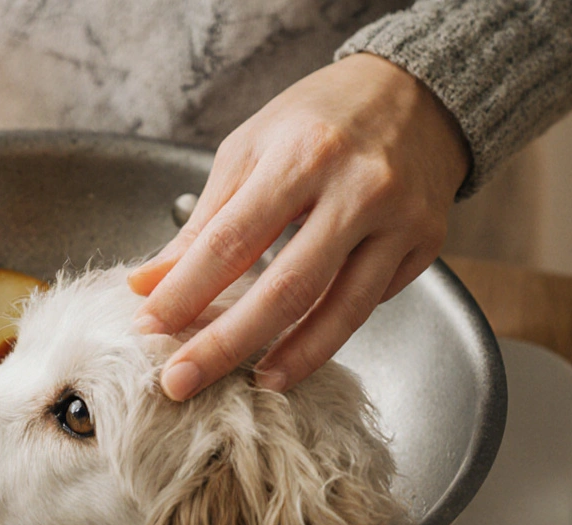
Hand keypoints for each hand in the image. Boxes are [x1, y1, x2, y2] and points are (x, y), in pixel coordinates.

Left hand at [128, 53, 469, 400]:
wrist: (415, 92)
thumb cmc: (318, 119)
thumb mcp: (249, 150)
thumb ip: (203, 223)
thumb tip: (146, 284)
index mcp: (301, 155)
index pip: (230, 241)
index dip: (185, 291)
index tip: (149, 328)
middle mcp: (357, 188)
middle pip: (285, 288)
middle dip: (226, 344)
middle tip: (181, 382)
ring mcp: (398, 220)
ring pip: (341, 310)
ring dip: (293, 357)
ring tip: (255, 384)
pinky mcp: (424, 245)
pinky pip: (371, 303)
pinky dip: (331, 332)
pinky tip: (300, 351)